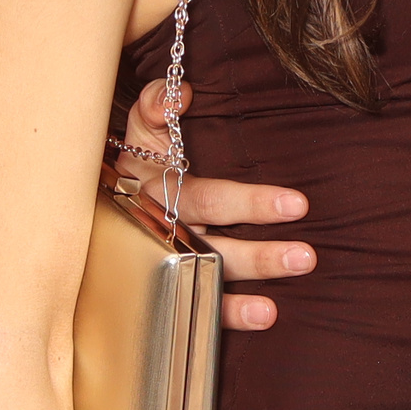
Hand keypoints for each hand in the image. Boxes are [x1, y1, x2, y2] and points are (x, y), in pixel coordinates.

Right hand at [120, 78, 313, 328]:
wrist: (104, 202)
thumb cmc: (141, 159)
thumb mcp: (143, 130)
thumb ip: (157, 105)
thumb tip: (182, 94)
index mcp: (155, 189)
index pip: (206, 198)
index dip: (249, 203)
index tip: (299, 206)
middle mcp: (161, 228)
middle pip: (212, 247)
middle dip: (260, 255)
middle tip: (306, 257)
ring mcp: (166, 260)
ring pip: (208, 275)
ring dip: (248, 285)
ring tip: (288, 287)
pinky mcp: (172, 285)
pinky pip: (197, 304)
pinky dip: (230, 313)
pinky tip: (266, 316)